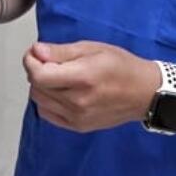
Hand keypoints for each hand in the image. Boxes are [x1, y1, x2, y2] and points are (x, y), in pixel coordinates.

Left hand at [23, 41, 161, 132]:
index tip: (35, 53)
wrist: (145, 93)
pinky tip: (60, 92)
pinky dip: (47, 101)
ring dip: (41, 86)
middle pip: (37, 88)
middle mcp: (78, 101)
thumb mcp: (93, 49)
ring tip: (56, 76)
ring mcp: (77, 117)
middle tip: (47, 61)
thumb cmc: (122, 66)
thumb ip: (61, 52)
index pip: (39, 76)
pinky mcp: (78, 127)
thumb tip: (36, 51)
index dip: (31, 62)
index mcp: (83, 78)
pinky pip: (48, 114)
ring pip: (39, 101)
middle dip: (36, 71)